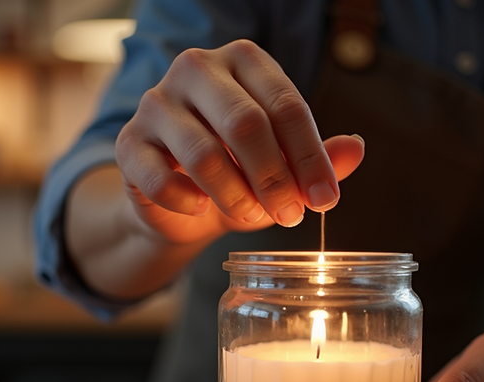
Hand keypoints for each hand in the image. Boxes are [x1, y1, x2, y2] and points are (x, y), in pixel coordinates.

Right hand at [115, 39, 363, 244]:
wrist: (177, 200)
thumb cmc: (237, 171)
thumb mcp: (284, 164)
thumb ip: (318, 156)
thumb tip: (356, 150)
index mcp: (243, 60)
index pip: (285, 103)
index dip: (310, 157)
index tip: (325, 201)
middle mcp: (196, 69)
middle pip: (246, 123)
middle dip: (275, 178)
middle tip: (290, 216)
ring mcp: (156, 102)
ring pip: (204, 154)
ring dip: (236, 196)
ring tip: (253, 219)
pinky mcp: (127, 142)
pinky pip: (159, 177)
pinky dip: (187, 202)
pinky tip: (201, 210)